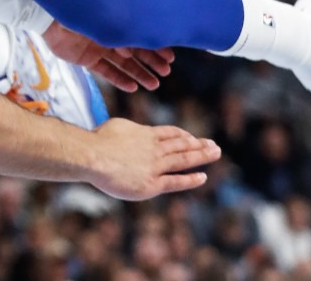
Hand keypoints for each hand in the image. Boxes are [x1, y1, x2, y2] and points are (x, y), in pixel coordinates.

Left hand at [44, 21, 174, 92]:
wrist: (46, 16)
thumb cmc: (75, 9)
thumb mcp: (99, 17)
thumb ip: (116, 33)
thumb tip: (130, 51)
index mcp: (114, 21)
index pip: (140, 35)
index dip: (155, 46)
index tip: (170, 57)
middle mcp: (108, 35)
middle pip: (135, 51)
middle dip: (151, 61)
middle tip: (166, 72)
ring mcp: (98, 47)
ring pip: (123, 64)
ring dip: (139, 74)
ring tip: (154, 85)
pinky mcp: (86, 59)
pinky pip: (105, 71)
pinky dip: (118, 79)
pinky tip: (132, 88)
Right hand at [88, 120, 219, 201]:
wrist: (94, 156)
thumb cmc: (99, 141)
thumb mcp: (118, 127)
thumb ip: (132, 131)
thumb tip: (134, 132)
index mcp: (146, 134)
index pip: (171, 133)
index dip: (184, 135)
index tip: (194, 137)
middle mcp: (155, 148)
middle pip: (182, 145)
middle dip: (200, 145)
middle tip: (214, 145)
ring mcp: (155, 166)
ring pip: (183, 159)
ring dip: (202, 156)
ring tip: (216, 154)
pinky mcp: (152, 183)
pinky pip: (176, 181)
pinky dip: (190, 179)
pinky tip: (203, 177)